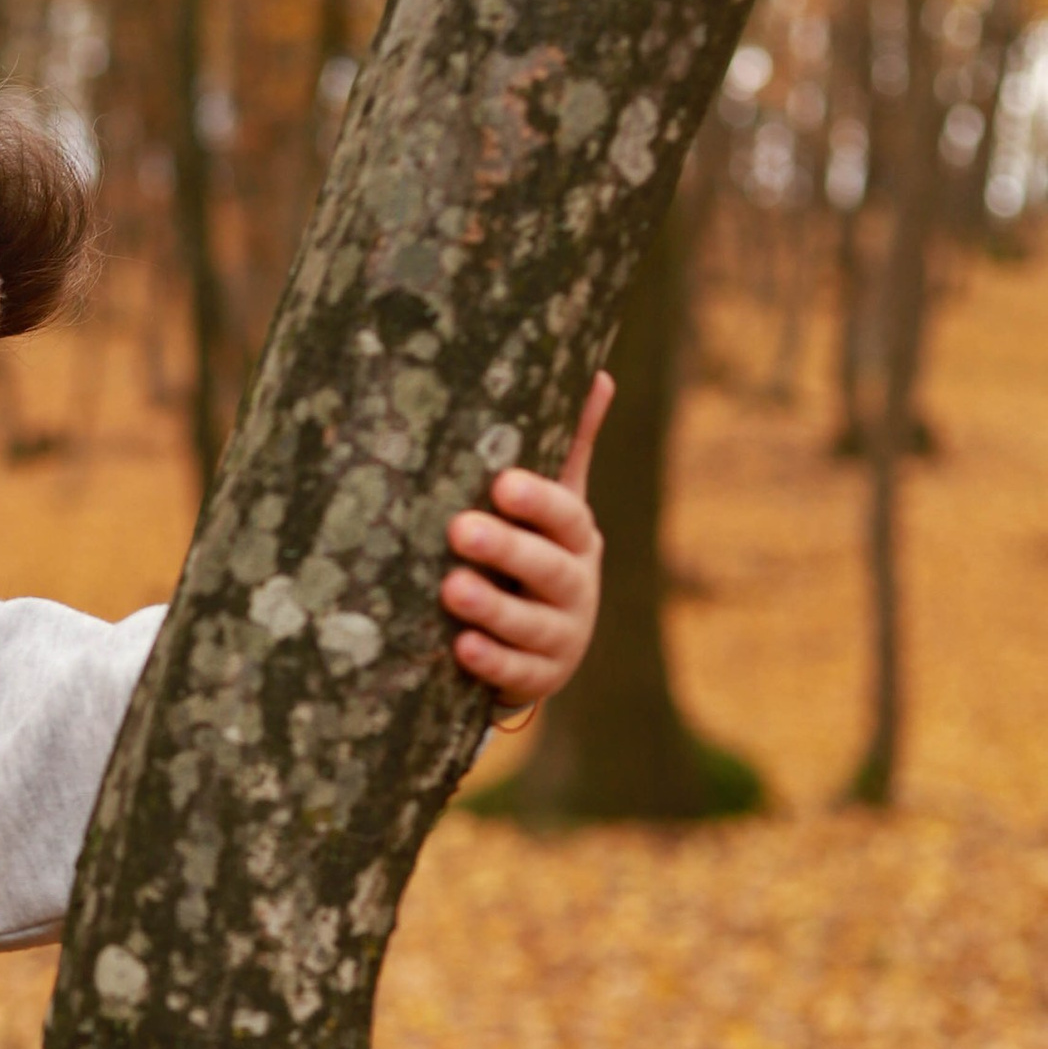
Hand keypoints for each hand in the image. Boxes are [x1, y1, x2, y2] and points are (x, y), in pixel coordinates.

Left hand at [439, 371, 612, 710]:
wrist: (545, 641)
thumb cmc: (539, 552)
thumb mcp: (555, 505)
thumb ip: (570, 447)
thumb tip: (598, 373)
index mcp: (576, 538)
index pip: (566, 516)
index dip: (538, 502)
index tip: (502, 483)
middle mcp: (576, 586)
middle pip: (549, 568)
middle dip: (507, 549)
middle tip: (460, 529)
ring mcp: (561, 636)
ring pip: (531, 624)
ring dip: (492, 607)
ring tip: (451, 589)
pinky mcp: (537, 676)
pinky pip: (517, 672)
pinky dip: (490, 661)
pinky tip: (460, 648)